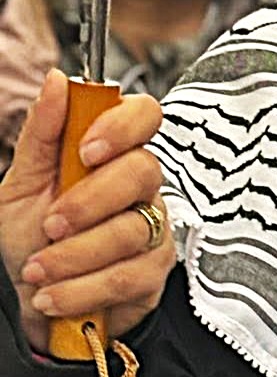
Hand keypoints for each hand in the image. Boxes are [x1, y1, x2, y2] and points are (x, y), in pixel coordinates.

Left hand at [0, 70, 170, 350]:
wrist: (32, 297)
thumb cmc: (31, 236)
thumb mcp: (21, 183)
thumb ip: (42, 134)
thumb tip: (57, 79)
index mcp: (112, 154)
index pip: (145, 115)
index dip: (123, 126)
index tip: (87, 150)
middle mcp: (142, 186)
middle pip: (144, 171)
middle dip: (88, 202)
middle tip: (50, 224)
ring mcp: (155, 228)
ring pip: (131, 230)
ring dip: (72, 256)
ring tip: (37, 271)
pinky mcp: (155, 273)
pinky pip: (127, 276)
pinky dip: (80, 289)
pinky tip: (52, 294)